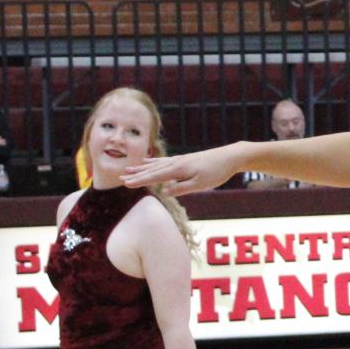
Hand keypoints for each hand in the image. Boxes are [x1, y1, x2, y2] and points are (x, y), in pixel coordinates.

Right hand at [122, 144, 246, 194]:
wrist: (229, 157)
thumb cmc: (217, 173)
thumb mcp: (201, 184)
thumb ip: (182, 188)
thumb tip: (165, 192)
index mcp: (178, 170)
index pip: (155, 177)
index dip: (140, 181)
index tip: (126, 184)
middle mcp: (176, 163)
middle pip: (152, 170)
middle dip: (136, 174)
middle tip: (120, 177)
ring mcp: (179, 160)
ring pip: (156, 164)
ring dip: (141, 167)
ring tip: (128, 169)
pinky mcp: (183, 159)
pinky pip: (163, 160)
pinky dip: (153, 161)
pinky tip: (147, 161)